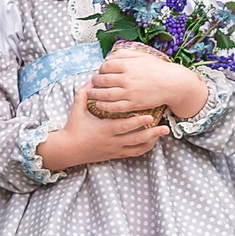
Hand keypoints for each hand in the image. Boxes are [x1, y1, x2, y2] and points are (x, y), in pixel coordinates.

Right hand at [35, 81, 169, 171]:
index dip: (138, 123)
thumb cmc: (73, 128)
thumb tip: (90, 80)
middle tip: (165, 127)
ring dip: (151, 141)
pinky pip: (133, 153)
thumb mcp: (76, 110)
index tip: (150, 116)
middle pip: (136, 140)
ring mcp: (114, 150)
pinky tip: (152, 141)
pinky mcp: (115, 155)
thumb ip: (83, 94)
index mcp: (104, 129)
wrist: (68, 150)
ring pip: (137, 148)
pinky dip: (144, 148)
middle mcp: (111, 141)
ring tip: (163, 132)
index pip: (124, 127)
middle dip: (152, 133)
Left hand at [87, 42, 210, 122]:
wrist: (173, 83)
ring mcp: (130, 92)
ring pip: (106, 94)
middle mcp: (127, 78)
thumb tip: (108, 58)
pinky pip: (115, 106)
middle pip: (103, 79)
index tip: (100, 72)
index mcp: (129, 64)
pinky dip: (104, 106)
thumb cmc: (158, 68)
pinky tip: (99, 104)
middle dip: (95, 81)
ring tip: (90, 93)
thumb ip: (124, 54)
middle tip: (93, 82)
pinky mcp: (134, 104)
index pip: (106, 66)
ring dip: (95, 93)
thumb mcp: (142, 55)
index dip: (100, 69)